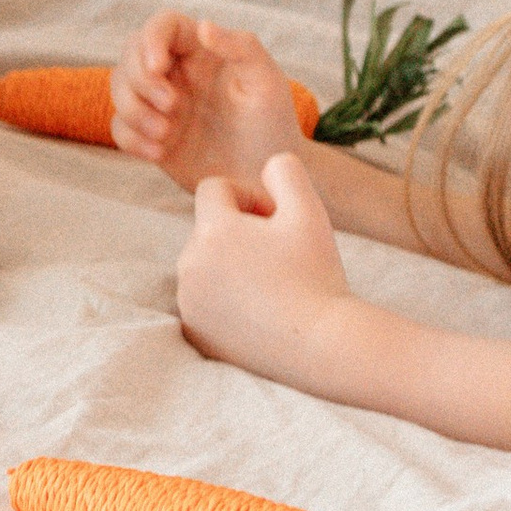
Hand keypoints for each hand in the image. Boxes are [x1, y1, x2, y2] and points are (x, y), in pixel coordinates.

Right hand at [113, 11, 299, 200]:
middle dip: (142, 80)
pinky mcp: (150, 134)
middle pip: (131, 53)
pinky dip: (131, 139)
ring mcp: (160, 103)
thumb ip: (241, 47)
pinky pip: (119, 126)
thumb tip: (203, 25)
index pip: (163, 25)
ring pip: (119, 88)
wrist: (264, 180)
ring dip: (134, 110)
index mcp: (202, 50)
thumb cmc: (272, 126)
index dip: (151, 39)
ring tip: (166, 134)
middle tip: (173, 107)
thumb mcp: (266, 83)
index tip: (158, 67)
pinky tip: (159, 153)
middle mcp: (177, 72)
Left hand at [175, 151, 367, 392]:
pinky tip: (259, 311)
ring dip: (231, 266)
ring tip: (272, 285)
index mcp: (212, 230)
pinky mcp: (194, 332)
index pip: (214, 189)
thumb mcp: (309, 210)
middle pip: (208, 229)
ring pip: (205, 265)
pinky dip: (224, 301)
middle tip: (280, 257)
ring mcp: (188, 302)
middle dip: (239, 233)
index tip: (276, 220)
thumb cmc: (317, 275)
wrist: (322, 346)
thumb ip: (285, 170)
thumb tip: (266, 163)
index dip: (248, 197)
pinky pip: (203, 301)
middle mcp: (189, 264)